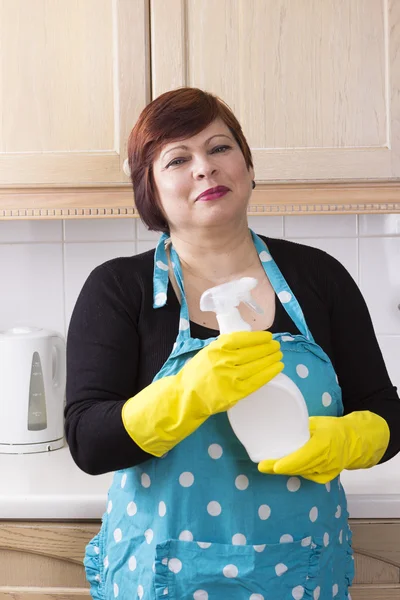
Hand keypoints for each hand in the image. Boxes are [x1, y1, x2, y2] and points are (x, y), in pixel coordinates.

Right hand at [123, 330, 283, 456]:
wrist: (186, 396)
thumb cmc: (197, 374)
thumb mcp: (207, 353)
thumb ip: (224, 348)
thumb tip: (247, 343)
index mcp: (216, 348)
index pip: (242, 339)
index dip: (258, 338)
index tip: (268, 337)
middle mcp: (224, 361)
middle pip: (252, 352)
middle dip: (268, 348)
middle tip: (276, 347)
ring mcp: (230, 377)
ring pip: (257, 365)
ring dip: (271, 360)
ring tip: (278, 356)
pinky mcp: (235, 393)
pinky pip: (256, 381)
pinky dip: (268, 374)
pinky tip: (276, 369)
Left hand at [258, 411, 389, 483]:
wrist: (355, 441)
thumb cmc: (333, 428)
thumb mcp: (316, 423)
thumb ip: (300, 428)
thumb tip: (279, 428)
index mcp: (324, 444)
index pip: (303, 457)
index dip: (287, 463)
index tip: (272, 465)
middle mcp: (326, 460)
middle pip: (298, 468)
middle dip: (279, 468)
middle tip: (262, 466)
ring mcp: (327, 471)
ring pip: (301, 472)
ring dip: (285, 470)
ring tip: (268, 466)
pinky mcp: (326, 478)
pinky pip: (306, 475)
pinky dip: (296, 471)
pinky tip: (286, 466)